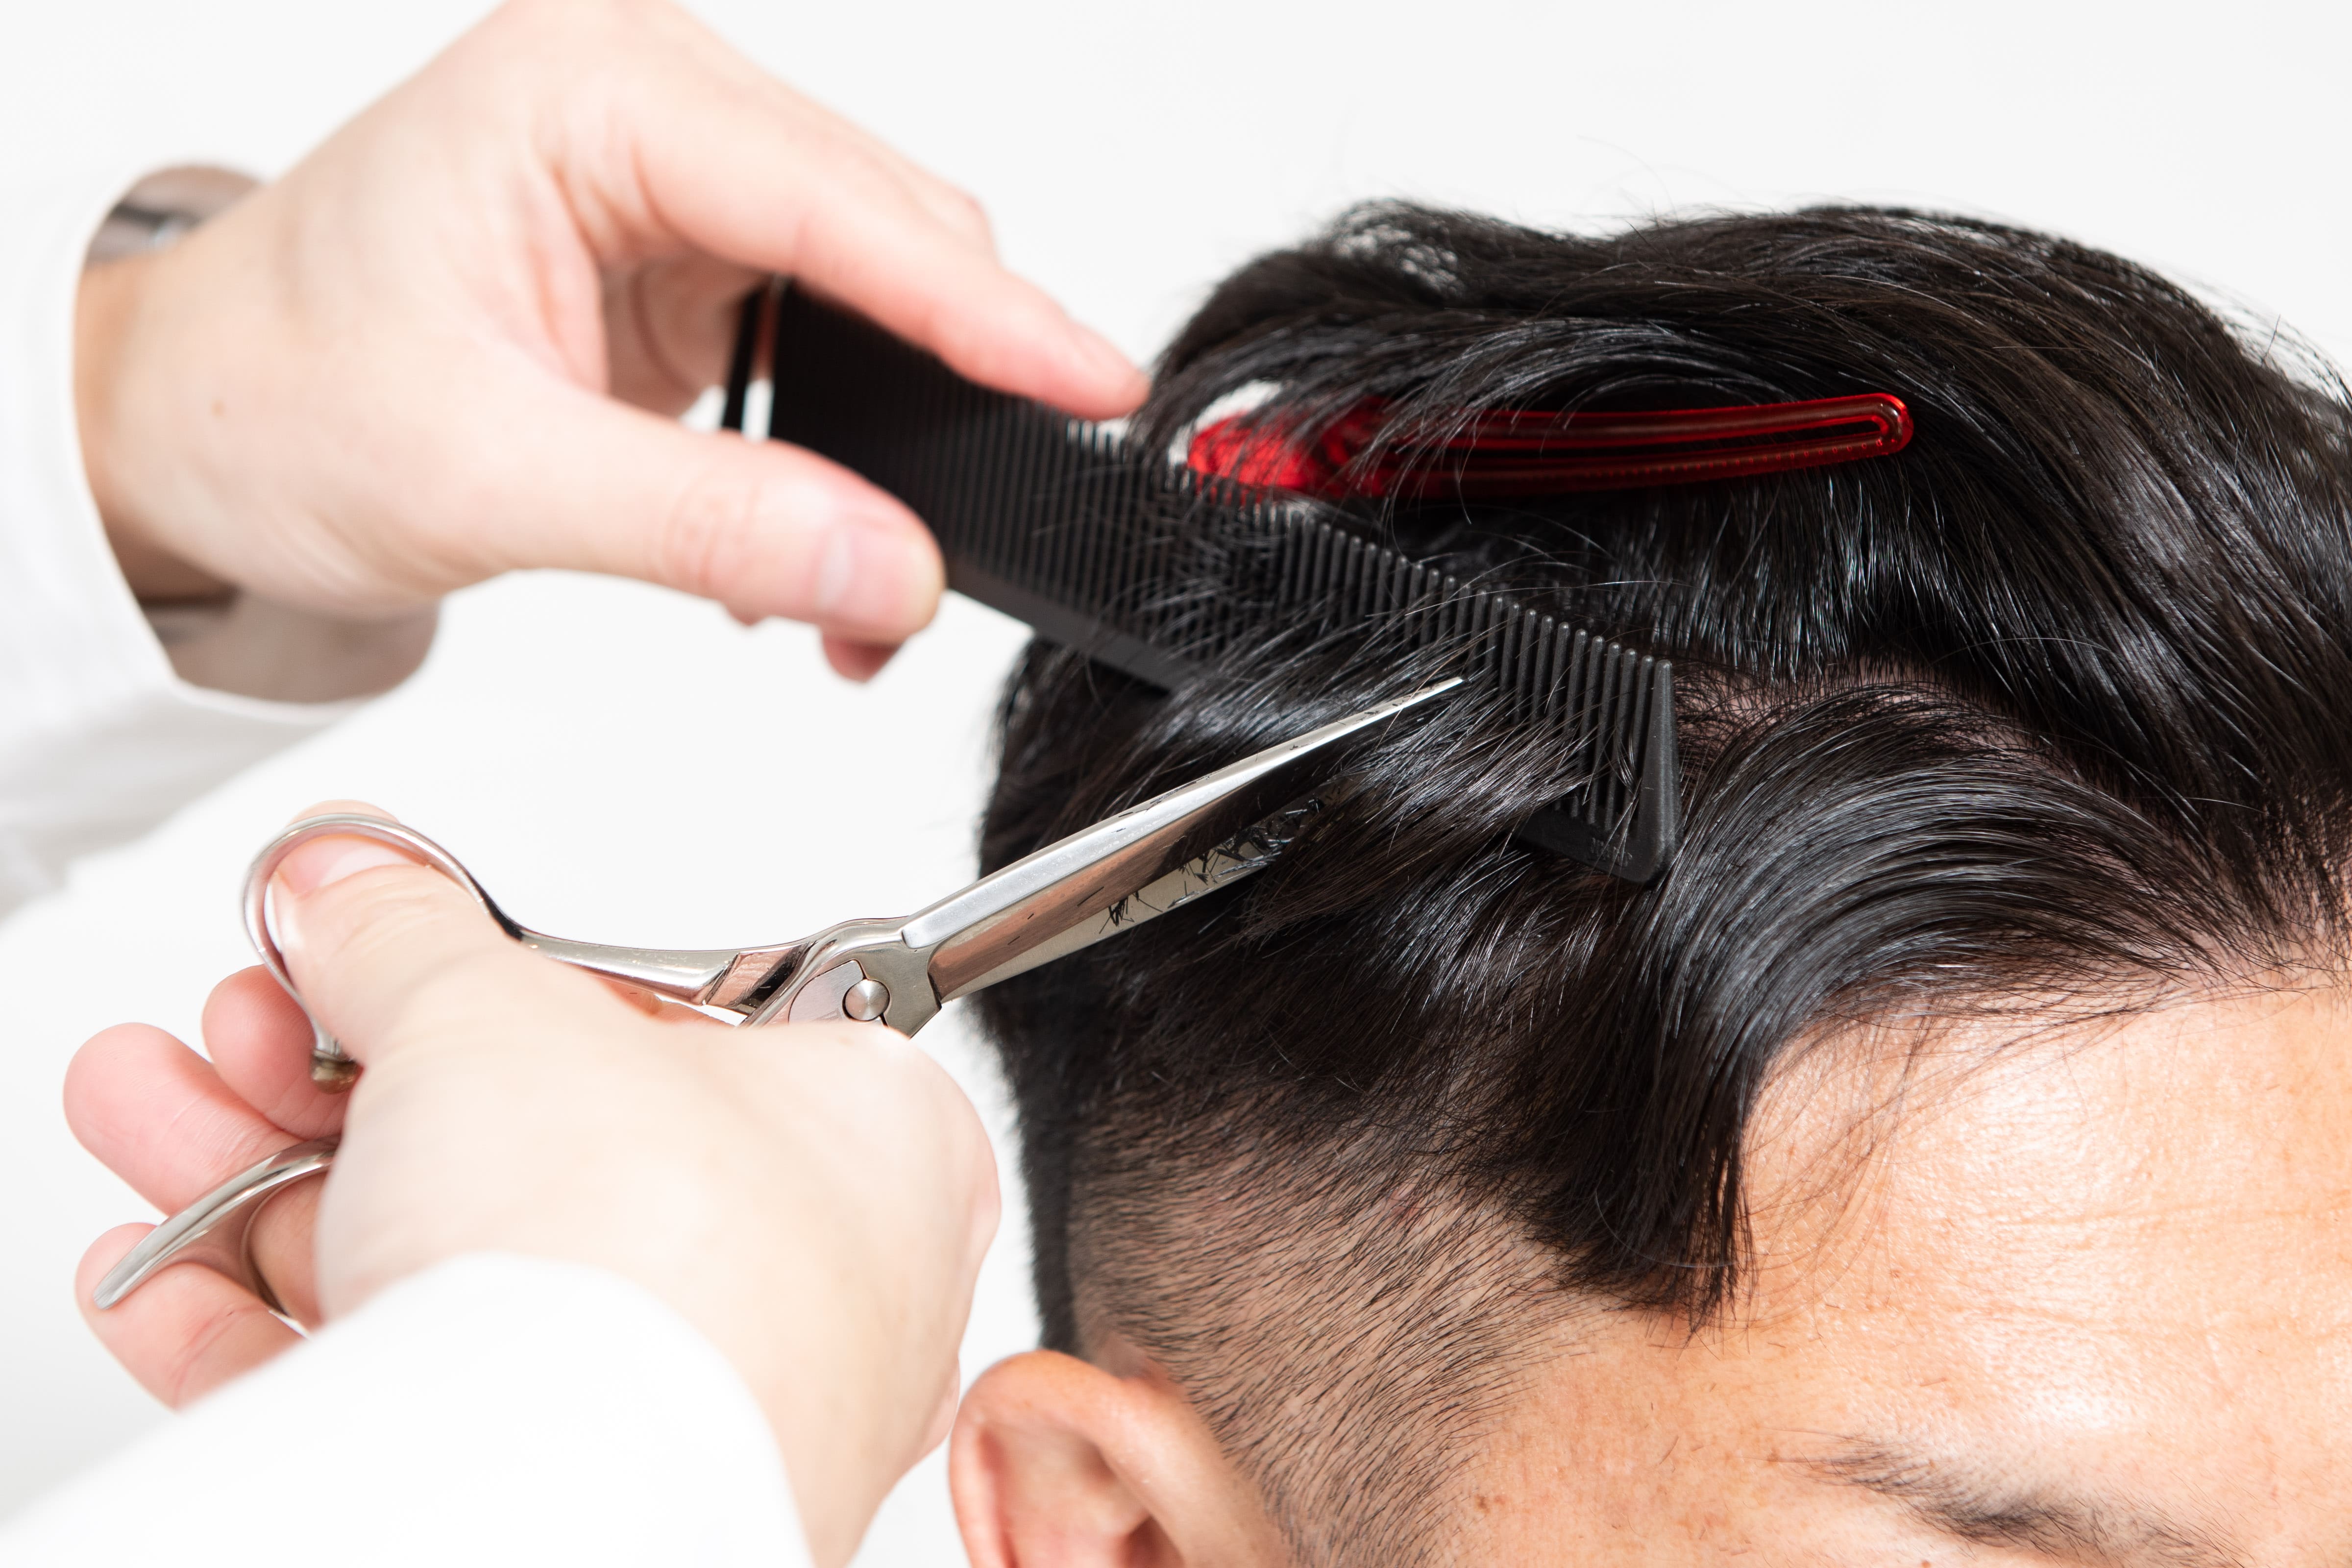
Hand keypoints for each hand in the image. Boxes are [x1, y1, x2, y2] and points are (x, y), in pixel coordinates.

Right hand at [68, 807, 999, 1567]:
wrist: (567, 1503)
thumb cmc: (643, 1267)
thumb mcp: (490, 1016)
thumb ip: (408, 936)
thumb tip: (357, 888)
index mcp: (875, 1135)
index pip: (678, 1025)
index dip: (498, 978)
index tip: (378, 951)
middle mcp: (816, 1281)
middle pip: (545, 1148)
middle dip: (345, 1080)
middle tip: (251, 1036)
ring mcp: (703, 1402)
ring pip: (471, 1273)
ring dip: (281, 1187)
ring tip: (169, 1121)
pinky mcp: (586, 1501)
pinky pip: (428, 1399)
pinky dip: (289, 1332)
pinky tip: (178, 1274)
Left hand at [72, 0, 1143, 679]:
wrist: (191, 423)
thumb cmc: (275, 400)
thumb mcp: (491, 475)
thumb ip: (711, 521)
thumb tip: (892, 569)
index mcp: (580, 90)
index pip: (836, 199)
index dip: (981, 309)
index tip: (1092, 387)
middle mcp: (639, 106)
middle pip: (884, 227)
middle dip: (952, 387)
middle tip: (964, 541)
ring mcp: (667, 178)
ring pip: (873, 285)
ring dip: (903, 426)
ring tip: (872, 574)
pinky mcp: (681, 255)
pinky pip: (825, 332)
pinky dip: (847, 439)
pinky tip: (810, 533)